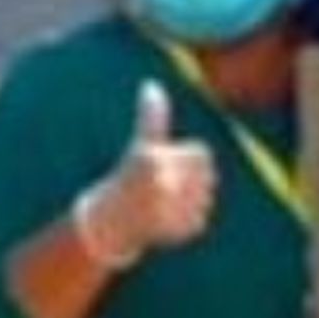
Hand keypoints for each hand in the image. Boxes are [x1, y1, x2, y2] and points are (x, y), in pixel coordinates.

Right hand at [73, 83, 216, 269]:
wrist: (110, 221)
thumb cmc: (129, 177)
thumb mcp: (140, 146)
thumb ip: (152, 118)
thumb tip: (151, 86)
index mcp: (154, 161)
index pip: (202, 154)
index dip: (187, 159)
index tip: (168, 167)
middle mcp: (161, 185)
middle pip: (208, 177)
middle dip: (190, 181)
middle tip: (166, 188)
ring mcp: (170, 211)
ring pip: (205, 199)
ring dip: (190, 202)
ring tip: (164, 204)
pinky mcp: (175, 232)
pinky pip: (199, 221)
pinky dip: (186, 222)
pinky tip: (165, 221)